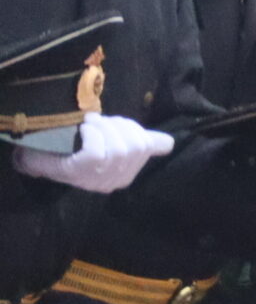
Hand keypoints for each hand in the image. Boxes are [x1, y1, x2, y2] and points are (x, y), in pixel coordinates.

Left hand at [14, 115, 174, 193]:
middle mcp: (115, 181)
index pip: (148, 146)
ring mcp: (97, 179)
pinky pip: (97, 151)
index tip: (116, 124)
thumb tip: (170, 143)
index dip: (135, 129)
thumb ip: (140, 143)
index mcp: (126, 175)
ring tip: (90, 124)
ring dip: (104, 128)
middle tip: (99, 122)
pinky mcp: (79, 173)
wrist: (37, 156)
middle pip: (135, 146)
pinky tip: (84, 130)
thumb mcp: (112, 144)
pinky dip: (93, 135)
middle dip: (119, 126)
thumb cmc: (75, 149)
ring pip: (118, 149)